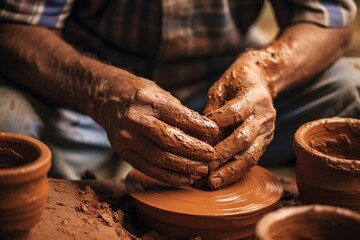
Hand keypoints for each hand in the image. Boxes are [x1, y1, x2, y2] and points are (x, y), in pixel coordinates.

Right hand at [93, 76, 218, 185]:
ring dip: (184, 167)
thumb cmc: (141, 96)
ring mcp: (126, 138)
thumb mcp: (161, 94)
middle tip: (211, 156)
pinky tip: (184, 178)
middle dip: (194, 151)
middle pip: (170, 141)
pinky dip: (168, 177)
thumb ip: (181, 113)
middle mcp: (135, 120)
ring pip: (159, 159)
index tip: (215, 132)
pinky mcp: (122, 152)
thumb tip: (205, 132)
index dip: (199, 126)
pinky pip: (148, 169)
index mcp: (148, 101)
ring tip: (201, 170)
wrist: (108, 99)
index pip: (178, 117)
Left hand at [205, 51, 275, 188]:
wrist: (261, 82)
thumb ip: (212, 109)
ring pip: (250, 155)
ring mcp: (267, 131)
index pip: (235, 111)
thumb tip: (198, 135)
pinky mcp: (265, 142)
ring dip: (230, 170)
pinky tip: (221, 180)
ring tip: (212, 182)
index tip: (199, 135)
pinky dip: (236, 171)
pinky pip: (252, 160)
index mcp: (254, 96)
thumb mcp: (221, 88)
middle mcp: (264, 115)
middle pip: (243, 138)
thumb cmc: (235, 83)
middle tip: (203, 168)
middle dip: (221, 155)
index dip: (217, 124)